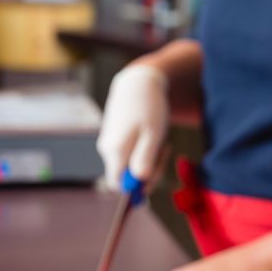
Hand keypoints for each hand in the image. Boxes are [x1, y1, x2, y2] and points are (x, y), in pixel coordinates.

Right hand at [96, 63, 169, 189]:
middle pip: (124, 176)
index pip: (118, 185)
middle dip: (145, 172)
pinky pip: (126, 153)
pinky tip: (149, 135)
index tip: (154, 177)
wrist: (138, 81)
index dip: (136, 189)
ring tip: (158, 139)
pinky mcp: (113, 137)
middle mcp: (107, 149)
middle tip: (164, 153)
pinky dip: (141, 150)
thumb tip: (139, 181)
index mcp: (115, 150)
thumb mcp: (153, 134)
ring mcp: (108, 143)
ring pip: (127, 164)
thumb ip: (145, 158)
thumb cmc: (149, 106)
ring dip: (145, 159)